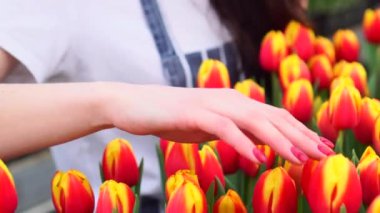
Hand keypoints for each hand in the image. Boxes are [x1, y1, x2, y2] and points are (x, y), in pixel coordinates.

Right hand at [104, 83, 333, 163]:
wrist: (137, 105)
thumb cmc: (174, 118)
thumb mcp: (211, 127)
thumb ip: (235, 133)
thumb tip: (259, 148)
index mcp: (235, 103)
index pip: (275, 116)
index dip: (300, 130)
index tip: (320, 147)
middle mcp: (229, 99)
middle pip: (272, 116)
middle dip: (300, 135)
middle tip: (324, 153)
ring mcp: (212, 104)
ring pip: (254, 120)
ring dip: (279, 139)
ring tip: (300, 157)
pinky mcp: (194, 112)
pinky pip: (224, 128)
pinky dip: (242, 142)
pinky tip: (258, 158)